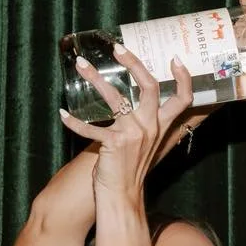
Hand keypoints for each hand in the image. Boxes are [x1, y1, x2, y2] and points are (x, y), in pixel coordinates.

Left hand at [58, 45, 194, 201]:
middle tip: (117, 48)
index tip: (175, 58)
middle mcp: (150, 126)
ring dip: (95, 79)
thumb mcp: (146, 143)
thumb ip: (145, 123)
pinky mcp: (113, 144)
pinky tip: (63, 113)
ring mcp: (132, 134)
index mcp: (160, 125)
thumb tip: (132, 102)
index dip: (182, 78)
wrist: (122, 196)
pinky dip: (74, 121)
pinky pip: (91, 128)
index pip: (182, 99)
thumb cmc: (131, 168)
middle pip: (149, 86)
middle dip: (133, 63)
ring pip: (116, 98)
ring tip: (81, 65)